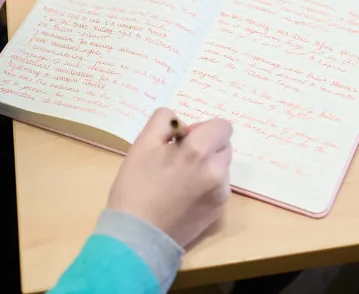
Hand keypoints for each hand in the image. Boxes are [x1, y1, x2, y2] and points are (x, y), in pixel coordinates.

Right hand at [108, 108, 232, 248]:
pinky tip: (183, 197)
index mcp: (199, 151)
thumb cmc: (135, 188)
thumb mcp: (142, 145)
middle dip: (206, 147)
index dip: (203, 129)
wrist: (136, 237)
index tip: (183, 141)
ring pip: (221, 167)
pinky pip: (218, 187)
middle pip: (223, 145)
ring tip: (180, 181)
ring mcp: (220, 193)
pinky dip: (206, 187)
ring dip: (207, 166)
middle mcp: (216, 170)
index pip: (223, 126)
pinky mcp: (219, 211)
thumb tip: (180, 123)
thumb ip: (164, 121)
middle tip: (179, 160)